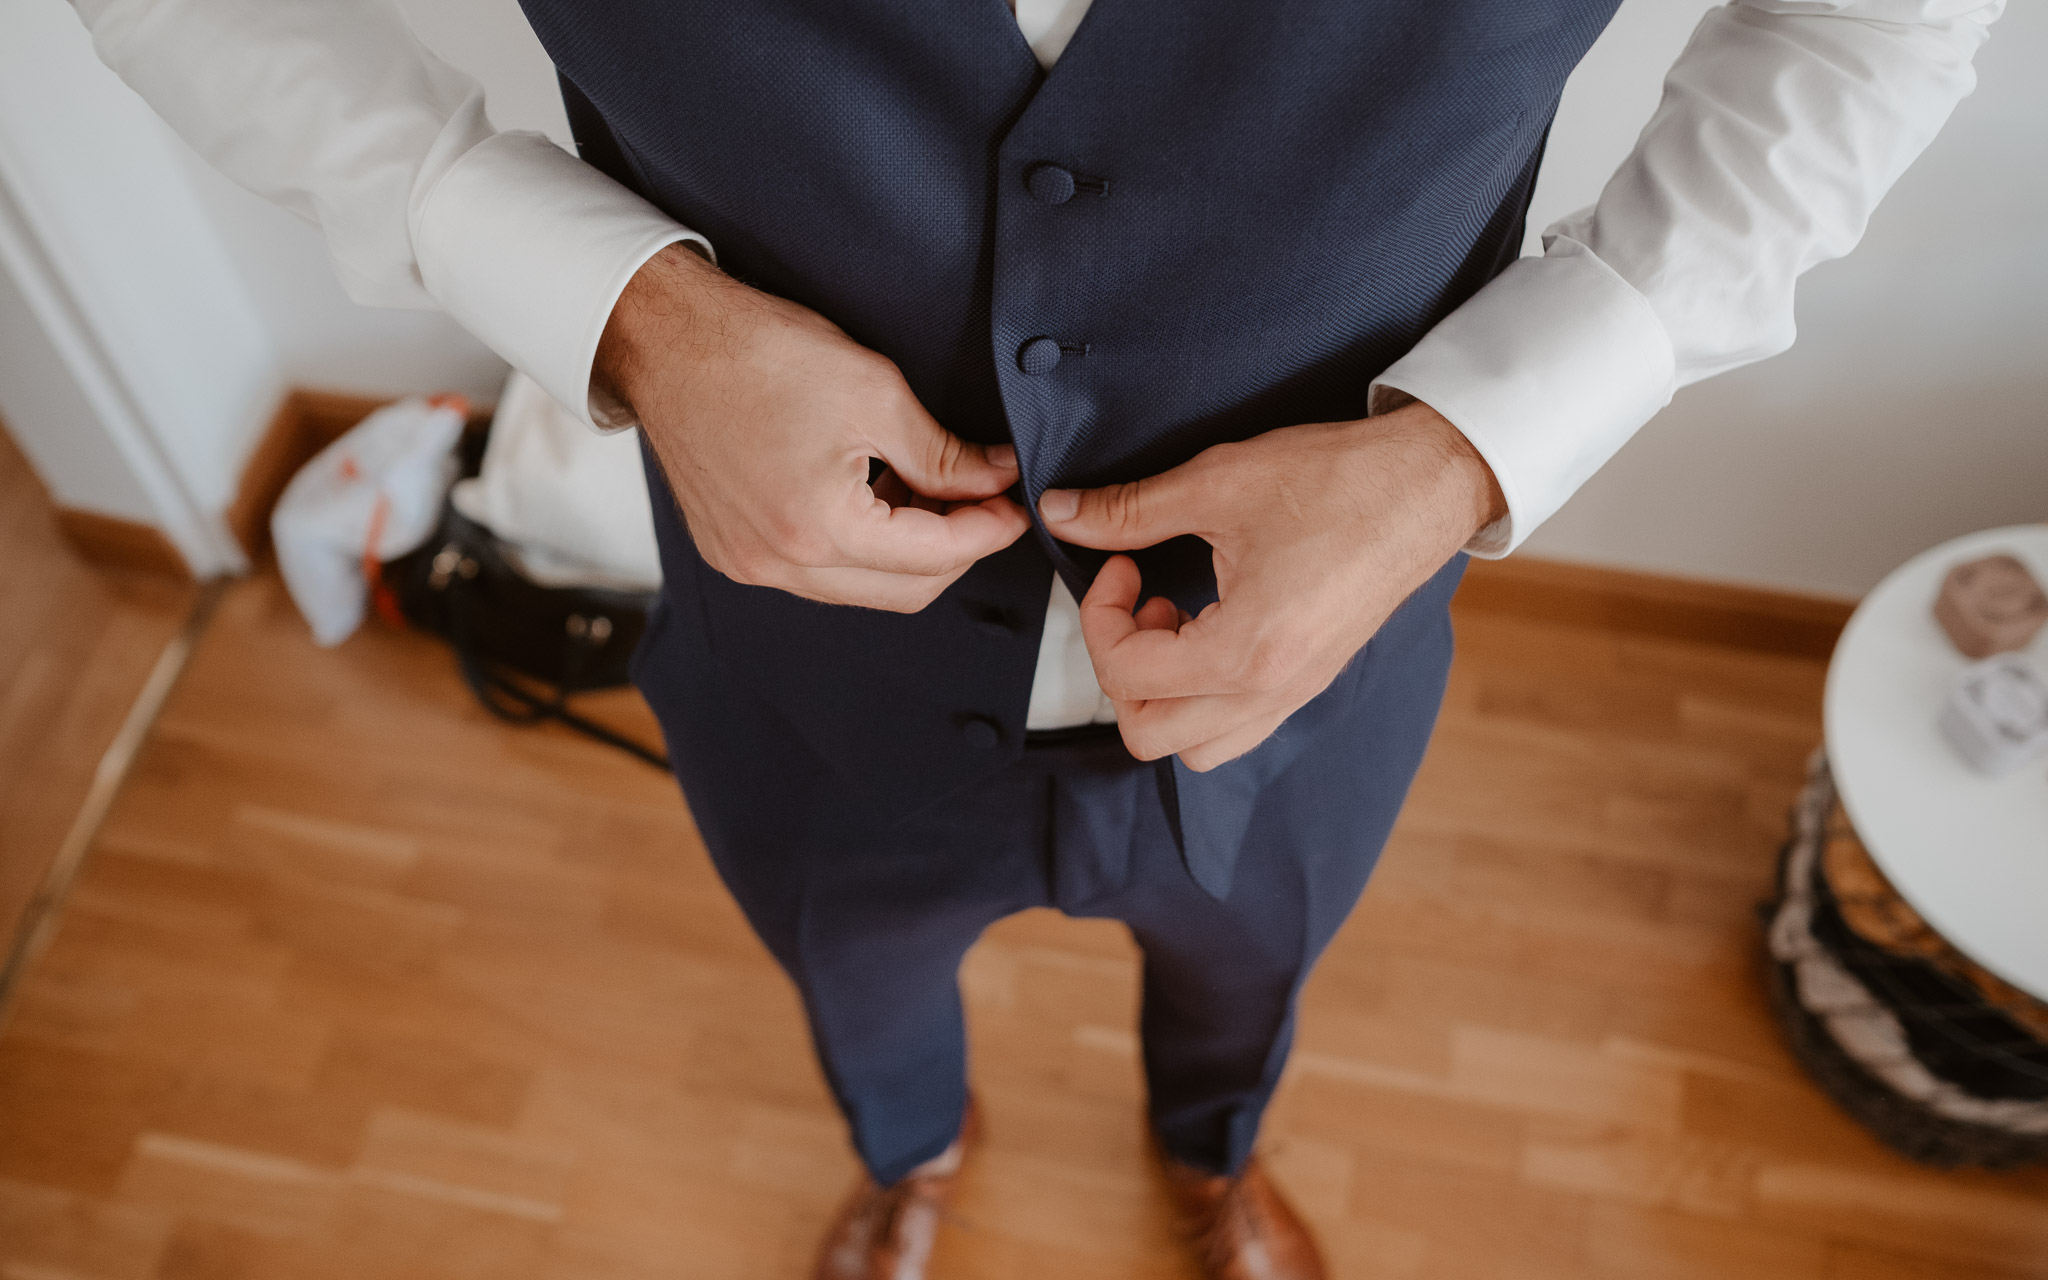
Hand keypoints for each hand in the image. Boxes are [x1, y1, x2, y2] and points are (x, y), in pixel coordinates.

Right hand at [595, 244, 1028, 610]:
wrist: (663, 339)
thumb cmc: (758, 353)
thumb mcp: (873, 391)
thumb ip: (943, 453)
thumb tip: (995, 477)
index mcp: (818, 530)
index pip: (934, 556)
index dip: (988, 530)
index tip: (1015, 504)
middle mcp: (778, 565)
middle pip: (903, 591)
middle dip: (955, 550)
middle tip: (983, 500)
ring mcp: (748, 563)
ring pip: (859, 587)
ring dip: (906, 551)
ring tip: (928, 488)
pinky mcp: (730, 550)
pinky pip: (816, 573)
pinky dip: (858, 546)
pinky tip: (873, 494)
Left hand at [1038, 402, 1504, 770]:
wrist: (1429, 484)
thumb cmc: (1338, 480)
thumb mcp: (1220, 483)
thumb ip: (1132, 508)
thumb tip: (1062, 513)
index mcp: (1248, 651)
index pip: (1127, 676)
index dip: (1099, 616)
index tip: (1118, 564)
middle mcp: (1272, 692)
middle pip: (1149, 735)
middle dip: (1120, 668)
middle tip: (1134, 602)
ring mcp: (1295, 695)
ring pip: (1193, 747)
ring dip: (1160, 694)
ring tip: (1171, 619)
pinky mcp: (1309, 683)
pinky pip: (1235, 729)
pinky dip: (1199, 697)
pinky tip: (1206, 627)